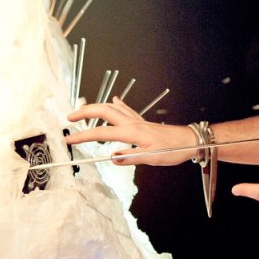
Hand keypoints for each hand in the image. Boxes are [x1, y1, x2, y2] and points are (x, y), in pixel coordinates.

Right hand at [66, 97, 194, 165]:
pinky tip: (114, 100)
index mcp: (132, 132)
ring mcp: (138, 121)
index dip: (83, 136)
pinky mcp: (143, 122)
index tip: (69, 141)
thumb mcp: (152, 158)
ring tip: (83, 111)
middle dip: (84, 112)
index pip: (101, 133)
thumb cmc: (174, 149)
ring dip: (96, 108)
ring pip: (113, 109)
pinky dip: (117, 105)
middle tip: (69, 118)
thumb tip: (112, 158)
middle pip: (104, 111)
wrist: (190, 140)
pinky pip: (127, 110)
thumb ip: (131, 157)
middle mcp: (133, 123)